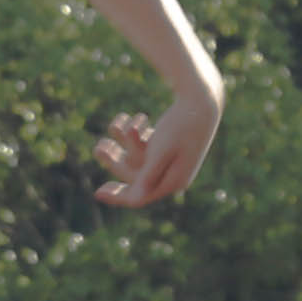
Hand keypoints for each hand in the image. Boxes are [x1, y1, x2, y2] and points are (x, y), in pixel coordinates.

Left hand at [91, 82, 220, 208]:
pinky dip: (138, 137)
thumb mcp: (161, 151)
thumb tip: (134, 200)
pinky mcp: (175, 149)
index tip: (98, 192)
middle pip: (138, 180)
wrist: (203, 100)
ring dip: (123, 147)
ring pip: (141, 162)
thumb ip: (148, 176)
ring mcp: (175, 163)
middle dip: (116, 163)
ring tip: (110, 131)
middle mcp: (175, 177)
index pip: (141, 198)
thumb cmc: (181, 125)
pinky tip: (127, 119)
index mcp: (174, 182)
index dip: (118, 197)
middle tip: (98, 147)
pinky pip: (149, 150)